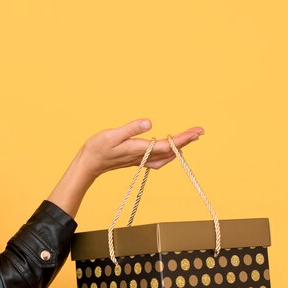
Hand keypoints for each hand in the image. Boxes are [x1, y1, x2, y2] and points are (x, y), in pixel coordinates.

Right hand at [47, 119, 203, 217]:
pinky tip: (171, 150)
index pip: (166, 145)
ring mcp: (139, 160)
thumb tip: (149, 123)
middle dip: (185, 142)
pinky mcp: (136, 160)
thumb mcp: (112, 135)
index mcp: (138, 149)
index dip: (183, 139)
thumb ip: (130, 129)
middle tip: (200, 131)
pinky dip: (168, 154)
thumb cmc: (97, 149)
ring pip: (165, 157)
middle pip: (170, 152)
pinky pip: (157, 159)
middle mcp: (142, 156)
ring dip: (179, 149)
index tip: (197, 132)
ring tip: (190, 138)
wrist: (88, 164)